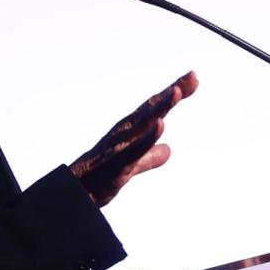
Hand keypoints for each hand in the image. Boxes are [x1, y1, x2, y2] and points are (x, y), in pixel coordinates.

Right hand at [69, 71, 197, 206]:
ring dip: (160, 107)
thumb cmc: (100, 176)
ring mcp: (120, 146)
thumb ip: (149, 156)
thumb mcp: (132, 165)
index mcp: (130, 131)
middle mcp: (125, 132)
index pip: (156, 108)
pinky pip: (134, 149)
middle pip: (152, 107)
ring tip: (177, 92)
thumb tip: (167, 150)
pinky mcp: (117, 164)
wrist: (76, 194)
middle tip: (192, 76)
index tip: (193, 78)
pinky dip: (147, 136)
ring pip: (143, 123)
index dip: (175, 92)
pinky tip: (160, 124)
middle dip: (173, 91)